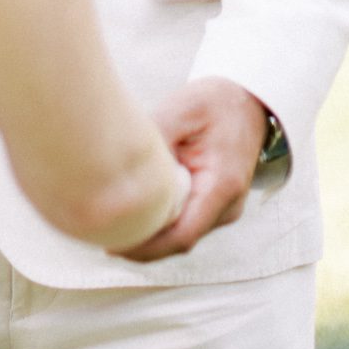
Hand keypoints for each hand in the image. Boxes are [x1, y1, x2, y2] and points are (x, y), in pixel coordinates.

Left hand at [114, 78, 268, 262]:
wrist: (248, 100)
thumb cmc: (216, 102)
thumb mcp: (182, 109)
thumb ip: (156, 138)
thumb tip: (122, 165)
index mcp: (223, 184)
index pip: (183, 234)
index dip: (146, 247)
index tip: (114, 246)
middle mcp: (228, 206)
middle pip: (179, 242)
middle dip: (141, 247)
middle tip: (101, 235)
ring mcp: (223, 209)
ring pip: (181, 237)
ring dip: (149, 239)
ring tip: (111, 228)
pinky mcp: (215, 206)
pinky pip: (185, 225)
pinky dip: (160, 227)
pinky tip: (134, 217)